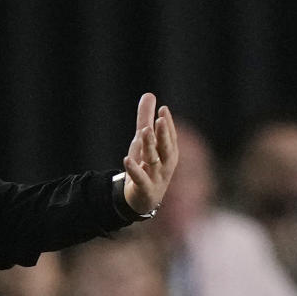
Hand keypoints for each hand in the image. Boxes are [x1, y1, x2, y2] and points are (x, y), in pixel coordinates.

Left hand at [122, 93, 177, 216]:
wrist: (142, 201)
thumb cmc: (146, 167)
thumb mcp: (143, 142)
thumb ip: (145, 119)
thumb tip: (149, 94)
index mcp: (168, 153)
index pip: (170, 137)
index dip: (168, 124)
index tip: (163, 109)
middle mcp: (165, 165)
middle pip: (166, 148)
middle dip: (164, 134)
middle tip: (160, 119)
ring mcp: (156, 178)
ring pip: (153, 161)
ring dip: (150, 147)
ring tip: (144, 132)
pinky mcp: (145, 189)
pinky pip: (140, 179)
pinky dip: (134, 169)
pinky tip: (127, 159)